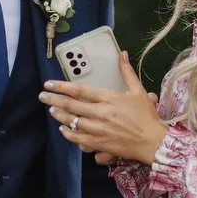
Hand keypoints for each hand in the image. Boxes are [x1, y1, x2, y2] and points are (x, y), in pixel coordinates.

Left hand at [38, 52, 167, 165]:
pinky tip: (63, 128)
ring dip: (59, 115)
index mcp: (109, 98)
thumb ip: (126, 72)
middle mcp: (101, 113)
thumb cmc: (146, 116)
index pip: (80, 90)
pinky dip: (68, 133)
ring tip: (51, 110)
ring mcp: (99, 129)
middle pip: (71, 105)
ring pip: (72, 121)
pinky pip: (78, 138)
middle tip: (42, 96)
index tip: (48, 84)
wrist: (153, 141)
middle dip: (53, 100)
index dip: (61, 87)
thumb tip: (121, 53)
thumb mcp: (138, 91)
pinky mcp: (99, 144)